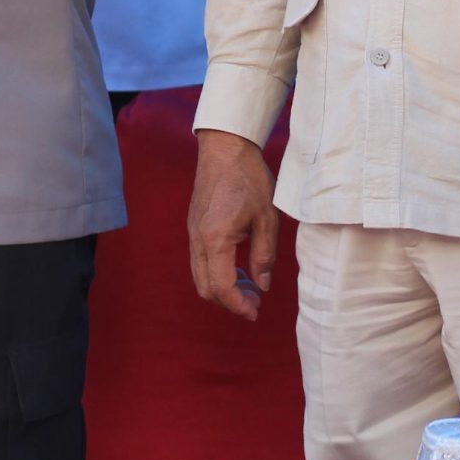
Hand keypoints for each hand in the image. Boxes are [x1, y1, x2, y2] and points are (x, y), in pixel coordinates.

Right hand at [187, 129, 280, 322]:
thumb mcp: (267, 218)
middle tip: (255, 299)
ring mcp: (192, 232)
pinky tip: (238, 264)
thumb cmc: (249, 179)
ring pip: (200, 276)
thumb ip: (265, 256)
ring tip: (249, 283)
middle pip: (205, 288)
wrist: (225, 149)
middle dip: (229, 301)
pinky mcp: (194, 226)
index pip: (222, 287)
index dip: (239, 305)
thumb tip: (263, 285)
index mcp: (216, 238)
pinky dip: (216, 272)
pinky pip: (200, 261)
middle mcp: (198, 239)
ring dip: (222, 287)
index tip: (257, 311)